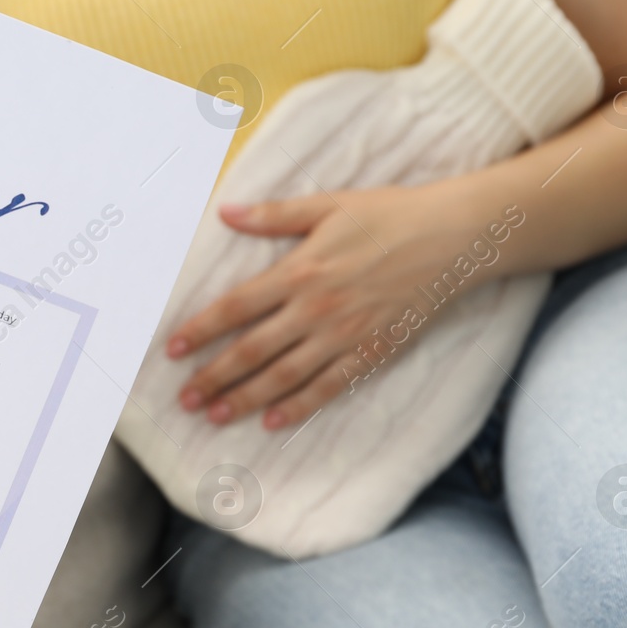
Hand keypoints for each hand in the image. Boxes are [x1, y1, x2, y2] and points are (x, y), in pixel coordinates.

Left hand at [167, 184, 476, 429]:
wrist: (454, 238)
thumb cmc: (389, 215)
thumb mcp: (328, 205)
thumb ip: (274, 215)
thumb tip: (226, 211)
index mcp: (300, 271)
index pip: (235, 307)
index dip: (200, 331)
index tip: (172, 351)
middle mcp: (316, 309)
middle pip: (251, 350)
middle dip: (213, 377)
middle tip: (184, 399)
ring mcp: (344, 336)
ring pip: (283, 376)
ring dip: (244, 399)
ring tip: (214, 415)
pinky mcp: (372, 353)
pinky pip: (328, 387)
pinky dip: (297, 407)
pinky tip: (271, 422)